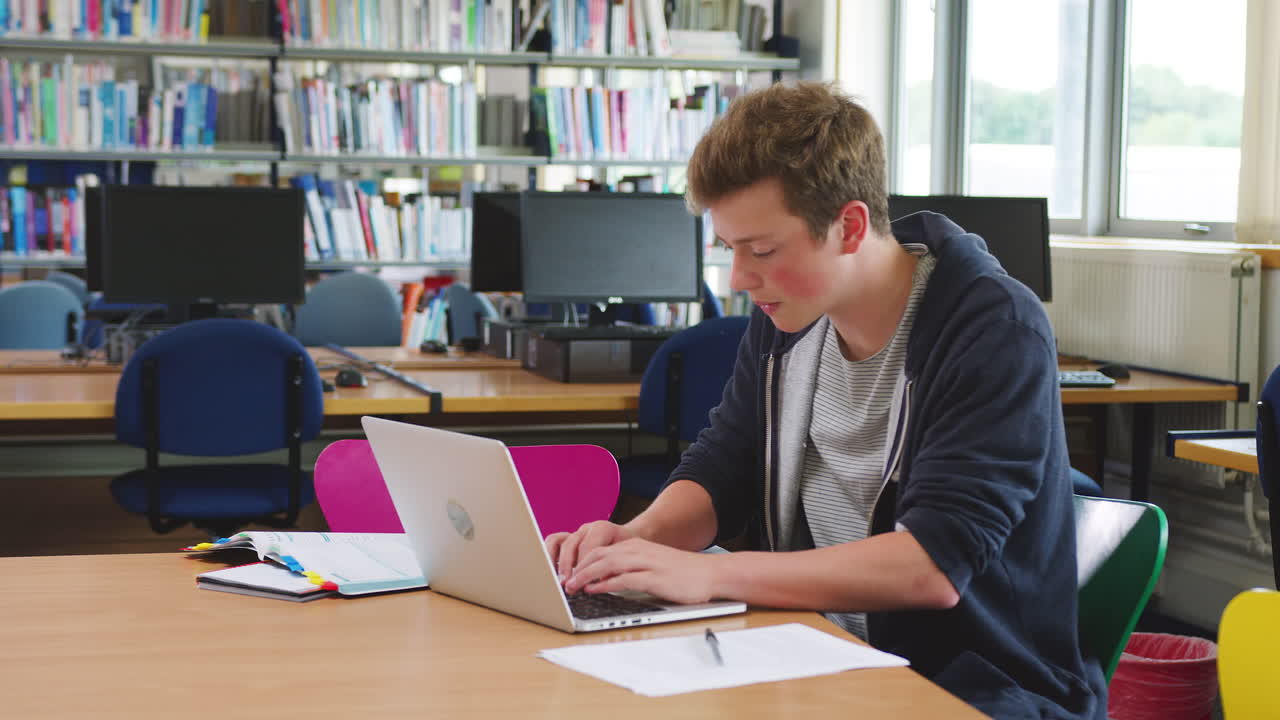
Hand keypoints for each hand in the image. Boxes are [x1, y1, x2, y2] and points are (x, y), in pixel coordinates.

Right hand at [545, 520, 636, 582]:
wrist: (630, 538)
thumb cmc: (629, 550)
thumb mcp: (626, 557)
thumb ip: (614, 566)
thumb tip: (600, 582)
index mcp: (603, 528)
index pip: (588, 548)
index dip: (585, 568)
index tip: (585, 584)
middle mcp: (587, 528)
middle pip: (571, 545)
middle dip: (567, 567)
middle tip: (568, 585)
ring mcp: (576, 531)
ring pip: (557, 541)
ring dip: (556, 562)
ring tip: (558, 580)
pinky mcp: (569, 537)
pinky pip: (553, 541)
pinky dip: (550, 555)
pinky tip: (551, 571)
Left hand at [564, 538, 720, 604]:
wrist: (711, 574)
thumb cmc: (682, 574)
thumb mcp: (652, 565)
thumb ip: (630, 569)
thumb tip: (605, 581)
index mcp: (636, 546)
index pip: (599, 550)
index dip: (580, 562)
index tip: (566, 574)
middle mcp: (638, 551)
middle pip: (598, 554)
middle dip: (577, 568)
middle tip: (562, 582)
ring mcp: (646, 563)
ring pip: (607, 564)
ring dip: (585, 576)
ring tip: (571, 587)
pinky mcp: (654, 578)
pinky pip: (623, 579)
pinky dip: (605, 584)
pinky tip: (593, 590)